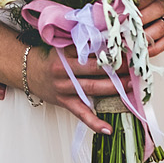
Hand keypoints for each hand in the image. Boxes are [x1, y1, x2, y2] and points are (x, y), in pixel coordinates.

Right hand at [30, 0, 163, 133]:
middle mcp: (64, 70)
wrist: (29, 71)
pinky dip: (94, 122)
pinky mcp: (64, 102)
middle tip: (134, 66)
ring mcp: (64, 87)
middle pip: (95, 69)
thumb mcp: (63, 44)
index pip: (91, 50)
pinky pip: (81, 113)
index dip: (110, 50)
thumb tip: (109, 34)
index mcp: (65, 52)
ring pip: (92, 89)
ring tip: (131, 86)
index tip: (126, 48)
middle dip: (117, 68)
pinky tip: (108, 129)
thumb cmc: (52, 57)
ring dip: (114, 88)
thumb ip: (83, 40)